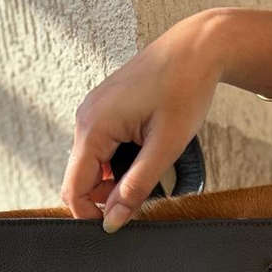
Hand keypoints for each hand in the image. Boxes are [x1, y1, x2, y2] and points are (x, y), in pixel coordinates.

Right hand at [61, 9, 227, 231]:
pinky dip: (117, 164)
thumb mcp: (165, 147)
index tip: (121, 223)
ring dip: (113, 182)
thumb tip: (114, 222)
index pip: (74, 190)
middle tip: (141, 199)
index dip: (93, 214)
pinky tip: (143, 158)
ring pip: (91, 167)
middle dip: (104, 199)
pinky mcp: (105, 110)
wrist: (197, 48)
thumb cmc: (185, 89)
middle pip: (80, 180)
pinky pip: (100, 150)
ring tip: (148, 174)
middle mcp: (86, 118)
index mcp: (93, 126)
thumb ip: (136, 189)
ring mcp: (93, 112)